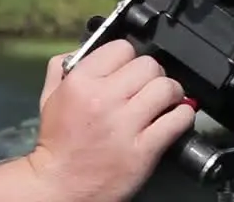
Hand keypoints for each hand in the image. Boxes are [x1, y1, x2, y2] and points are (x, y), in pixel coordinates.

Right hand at [25, 41, 195, 201]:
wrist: (60, 186)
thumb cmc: (57, 142)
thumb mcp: (50, 96)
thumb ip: (65, 66)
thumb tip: (88, 47)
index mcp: (82, 82)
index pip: (123, 48)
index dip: (129, 57)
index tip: (130, 70)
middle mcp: (104, 99)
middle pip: (149, 65)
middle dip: (153, 74)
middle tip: (149, 87)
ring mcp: (125, 125)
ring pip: (167, 88)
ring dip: (171, 93)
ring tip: (165, 102)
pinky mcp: (143, 150)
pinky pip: (177, 120)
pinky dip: (182, 116)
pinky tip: (174, 119)